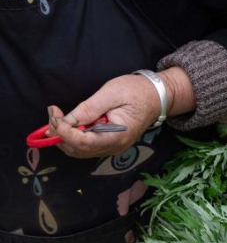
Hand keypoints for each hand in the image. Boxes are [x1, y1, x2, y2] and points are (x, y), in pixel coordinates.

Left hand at [46, 67, 194, 158]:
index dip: (63, 131)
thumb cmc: (137, 92)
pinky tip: (69, 124)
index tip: (54, 113)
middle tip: (53, 114)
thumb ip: (89, 109)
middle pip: (78, 149)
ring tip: (58, 118)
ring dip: (63, 137)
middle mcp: (114, 147)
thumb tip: (67, 120)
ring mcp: (112, 147)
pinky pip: (85, 147)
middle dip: (59, 134)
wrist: (156, 97)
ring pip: (79, 150)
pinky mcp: (108, 143)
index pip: (83, 142)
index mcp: (117, 136)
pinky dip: (72, 137)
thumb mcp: (111, 94)